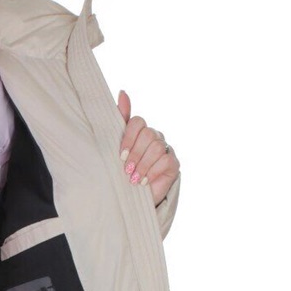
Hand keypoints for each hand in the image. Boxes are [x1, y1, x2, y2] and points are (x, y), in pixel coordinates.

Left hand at [117, 90, 179, 207]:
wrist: (133, 198)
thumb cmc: (122, 173)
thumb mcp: (116, 149)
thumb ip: (120, 120)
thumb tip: (122, 92)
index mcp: (139, 131)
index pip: (137, 122)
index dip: (128, 138)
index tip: (120, 155)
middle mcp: (154, 137)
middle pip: (147, 134)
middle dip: (135, 154)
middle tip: (126, 169)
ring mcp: (165, 148)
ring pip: (156, 147)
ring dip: (142, 165)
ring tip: (134, 179)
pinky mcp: (173, 163)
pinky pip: (165, 160)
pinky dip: (152, 172)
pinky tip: (144, 181)